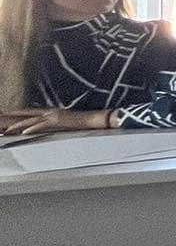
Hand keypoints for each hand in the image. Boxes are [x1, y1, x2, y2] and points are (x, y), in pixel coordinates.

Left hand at [0, 108, 114, 135]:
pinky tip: (24, 132)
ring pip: (31, 120)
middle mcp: (50, 112)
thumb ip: (55, 127)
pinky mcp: (58, 120)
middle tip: (2, 128)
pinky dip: (32, 128)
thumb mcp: (66, 125)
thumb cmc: (84, 123)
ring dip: (17, 126)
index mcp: (51, 113)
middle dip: (13, 122)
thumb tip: (47, 133)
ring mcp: (54, 115)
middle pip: (27, 117)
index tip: (7, 123)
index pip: (30, 115)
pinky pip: (41, 125)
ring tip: (7, 131)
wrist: (96, 119)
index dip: (18, 118)